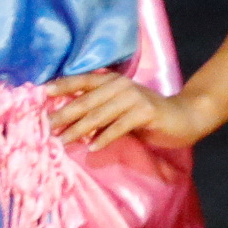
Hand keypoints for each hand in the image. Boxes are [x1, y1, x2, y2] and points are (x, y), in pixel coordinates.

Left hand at [44, 69, 215, 148]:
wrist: (184, 116)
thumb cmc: (147, 115)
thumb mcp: (120, 108)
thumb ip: (99, 109)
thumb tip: (67, 121)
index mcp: (113, 81)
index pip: (83, 81)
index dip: (63, 86)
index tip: (43, 94)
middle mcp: (121, 85)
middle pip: (87, 100)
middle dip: (65, 114)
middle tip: (47, 127)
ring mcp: (134, 97)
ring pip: (100, 114)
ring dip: (79, 129)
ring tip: (63, 141)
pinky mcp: (146, 112)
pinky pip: (119, 126)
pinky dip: (104, 137)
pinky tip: (92, 147)